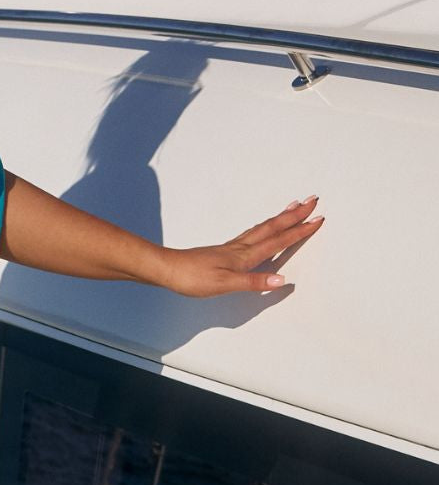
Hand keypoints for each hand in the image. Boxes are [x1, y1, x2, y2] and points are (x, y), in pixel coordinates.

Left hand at [160, 196, 324, 296]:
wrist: (166, 269)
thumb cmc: (192, 278)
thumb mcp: (224, 284)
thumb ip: (253, 281)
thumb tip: (282, 280)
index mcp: (244, 255)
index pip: (277, 240)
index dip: (299, 230)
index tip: (318, 218)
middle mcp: (240, 247)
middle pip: (272, 227)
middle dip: (294, 215)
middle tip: (313, 200)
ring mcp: (232, 247)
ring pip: (263, 228)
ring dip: (281, 218)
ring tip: (294, 207)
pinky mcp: (225, 251)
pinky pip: (252, 234)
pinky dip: (265, 227)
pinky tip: (264, 229)